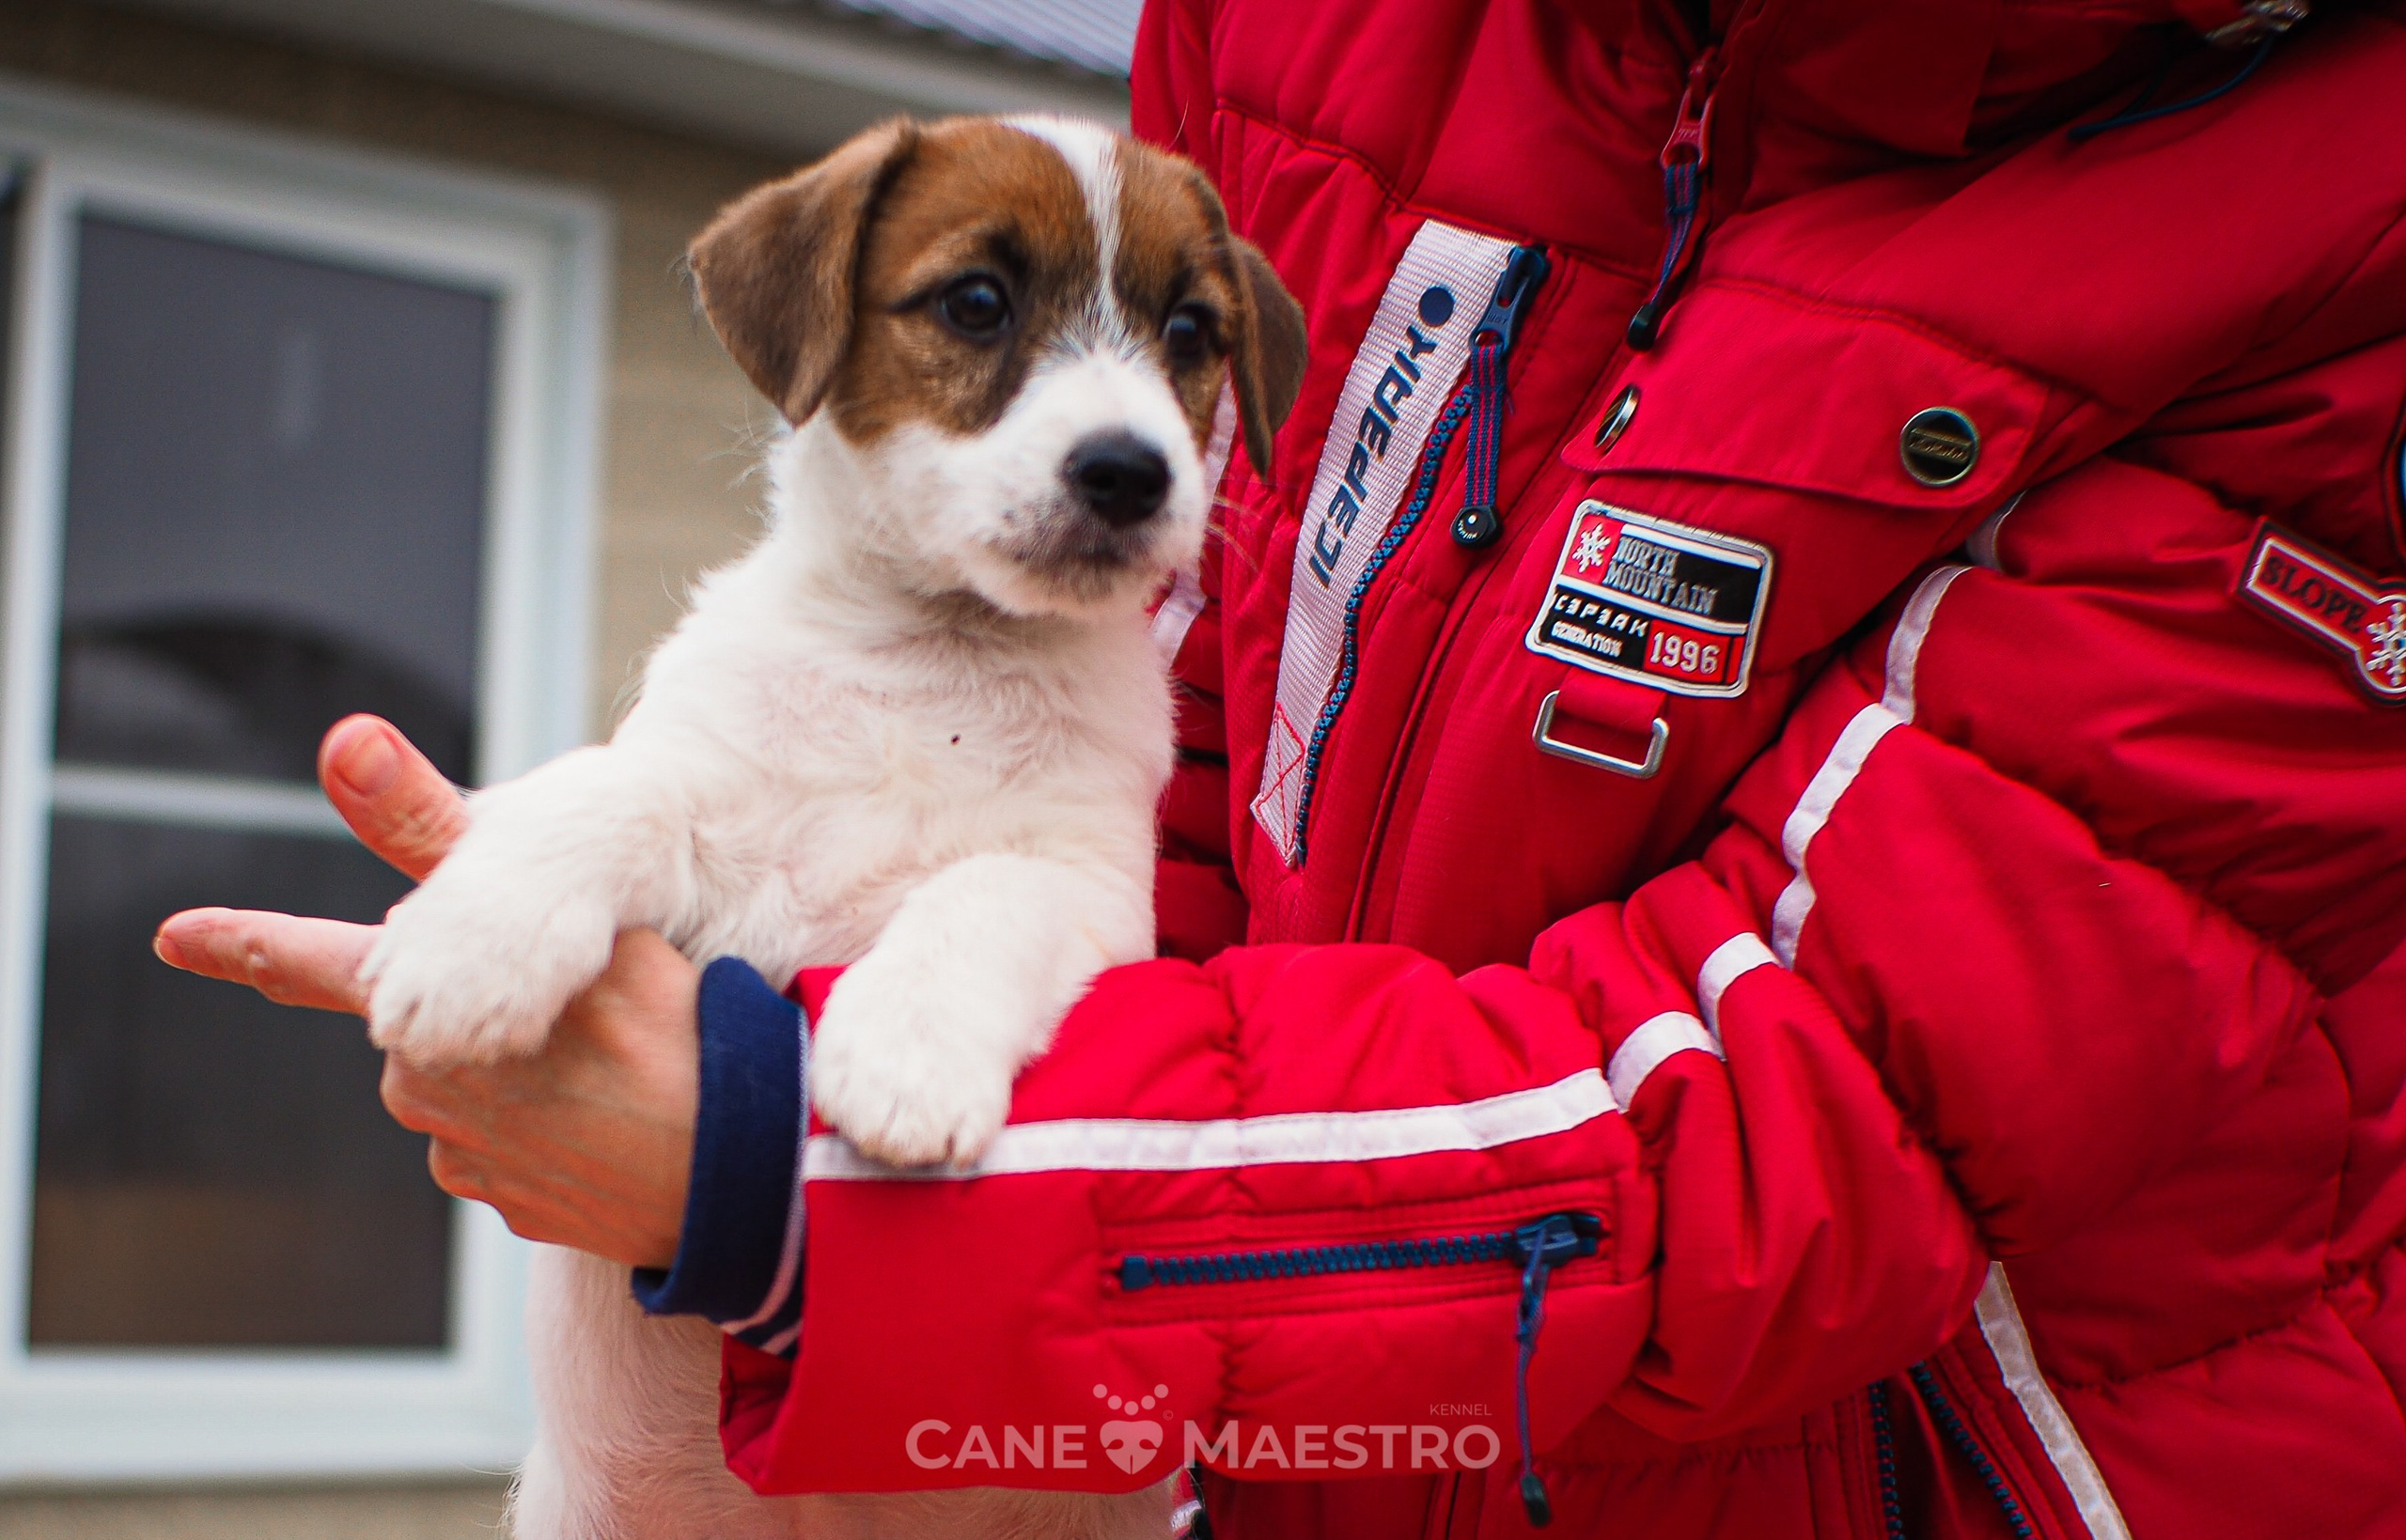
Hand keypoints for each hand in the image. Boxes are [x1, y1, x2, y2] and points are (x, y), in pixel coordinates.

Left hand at [154, 715, 697, 1268]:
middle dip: (484, 999)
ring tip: (621, 1061)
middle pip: (428, 1013)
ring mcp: (461, 1152)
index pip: (320, 962)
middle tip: (597, 1006)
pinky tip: (614, 1113)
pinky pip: (508, 1138)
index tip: (175, 934)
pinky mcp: (502, 1199)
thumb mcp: (580, 919)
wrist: (749, 1180)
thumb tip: (355, 777)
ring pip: (470, 1076)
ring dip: (527, 1062)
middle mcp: (422, 1086)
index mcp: (430, 1011)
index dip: (244, 944)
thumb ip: (450, 849)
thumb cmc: (687, 1038)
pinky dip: (551, 1121)